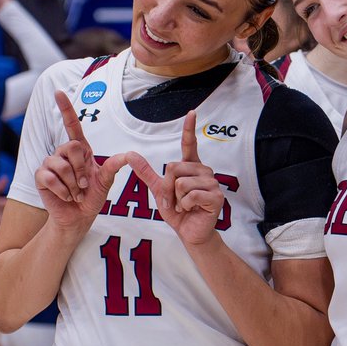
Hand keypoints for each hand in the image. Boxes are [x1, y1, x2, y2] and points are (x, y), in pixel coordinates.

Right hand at [35, 91, 130, 232]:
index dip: (65, 108)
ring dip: (73, 184)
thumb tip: (129, 155)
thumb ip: (114, 166)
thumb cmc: (91, 197)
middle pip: (72, 147)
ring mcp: (50, 164)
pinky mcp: (41, 177)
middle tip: (83, 184)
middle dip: (81, 169)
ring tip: (75, 193)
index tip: (58, 92)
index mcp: (80, 150)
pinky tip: (65, 196)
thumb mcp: (106, 181)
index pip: (72, 125)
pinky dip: (63, 191)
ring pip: (62, 165)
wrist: (78, 217)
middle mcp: (63, 153)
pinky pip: (51, 178)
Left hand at [128, 111, 223, 247]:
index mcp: (191, 166)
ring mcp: (212, 183)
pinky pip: (190, 195)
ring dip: (177, 200)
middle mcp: (203, 170)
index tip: (191, 112)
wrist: (190, 233)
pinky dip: (185, 206)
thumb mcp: (159, 190)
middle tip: (176, 201)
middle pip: (174, 168)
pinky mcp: (216, 196)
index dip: (189, 128)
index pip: (189, 144)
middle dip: (168, 188)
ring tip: (185, 206)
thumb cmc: (178, 211)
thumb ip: (146, 172)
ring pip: (181, 183)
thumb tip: (130, 154)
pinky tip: (192, 210)